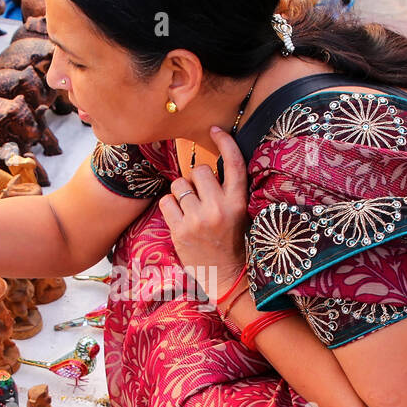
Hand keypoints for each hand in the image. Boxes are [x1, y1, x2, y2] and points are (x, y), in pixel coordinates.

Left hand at [159, 125, 248, 298]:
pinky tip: (179, 217)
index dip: (225, 142)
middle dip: (196, 179)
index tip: (215, 129)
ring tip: (190, 209)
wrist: (226, 277)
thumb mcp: (240, 214)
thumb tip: (205, 168)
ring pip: (180, 184)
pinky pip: (167, 201)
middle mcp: (219, 208)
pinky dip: (170, 206)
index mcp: (238, 202)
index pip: (233, 163)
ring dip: (181, 192)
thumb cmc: (232, 243)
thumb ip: (227, 192)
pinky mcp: (180, 230)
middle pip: (199, 170)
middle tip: (201, 197)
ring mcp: (198, 219)